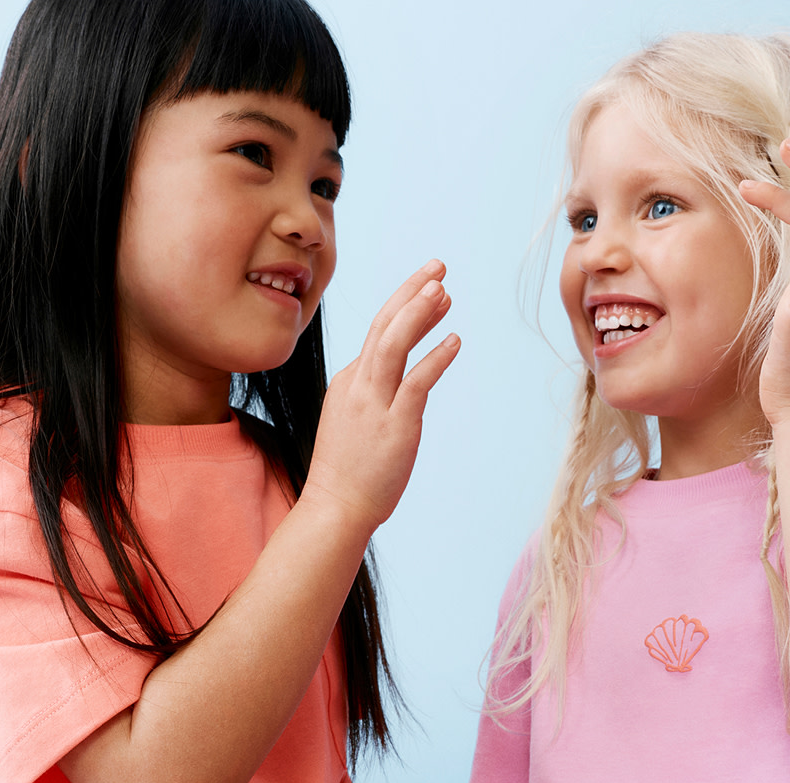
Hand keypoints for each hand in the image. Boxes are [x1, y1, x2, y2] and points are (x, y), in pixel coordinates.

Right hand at [299, 259, 461, 530]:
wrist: (335, 507)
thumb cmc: (349, 471)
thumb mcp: (356, 420)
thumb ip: (374, 395)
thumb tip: (400, 380)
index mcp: (349, 381)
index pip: (378, 332)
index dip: (405, 304)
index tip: (430, 287)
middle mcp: (358, 384)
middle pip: (384, 326)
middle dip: (411, 292)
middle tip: (438, 267)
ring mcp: (374, 404)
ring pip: (393, 345)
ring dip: (419, 313)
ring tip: (443, 289)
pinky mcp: (393, 426)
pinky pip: (416, 382)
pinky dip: (435, 357)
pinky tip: (454, 340)